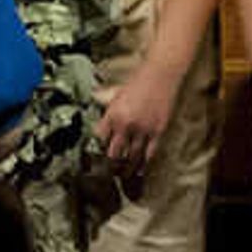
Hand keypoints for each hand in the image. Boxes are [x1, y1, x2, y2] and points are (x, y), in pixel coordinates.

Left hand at [100, 61, 181, 183]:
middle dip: (110, 165)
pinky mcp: (157, 132)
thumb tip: (92, 102)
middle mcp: (126, 125)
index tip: (95, 157)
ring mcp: (143, 130)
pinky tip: (140, 171)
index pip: (99, 138)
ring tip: (122, 176)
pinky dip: (143, 164)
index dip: (97, 149)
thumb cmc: (138, 82)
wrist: (160, 75)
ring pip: (132, 157)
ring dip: (126, 169)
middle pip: (114, 153)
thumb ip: (104, 102)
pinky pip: (149, 154)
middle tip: (108, 173)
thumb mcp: (115, 92)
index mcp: (113, 114)